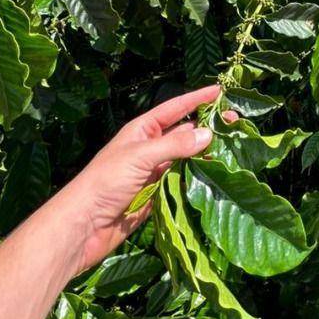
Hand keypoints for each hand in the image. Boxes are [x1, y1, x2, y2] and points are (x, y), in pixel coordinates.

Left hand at [47, 84, 236, 275]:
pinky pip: (182, 183)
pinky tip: (216, 177)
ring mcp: (154, 173)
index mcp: (142, 131)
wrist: (83, 227)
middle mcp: (150, 148)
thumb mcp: (140, 157)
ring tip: (233, 148)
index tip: (220, 91)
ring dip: (206, 154)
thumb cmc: (105, 182)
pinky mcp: (156, 197)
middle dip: (208, 127)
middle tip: (235, 122)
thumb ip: (174, 145)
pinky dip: (198, 179)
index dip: (197, 99)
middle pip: (184, 133)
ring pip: (186, 159)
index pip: (175, 108)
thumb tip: (208, 133)